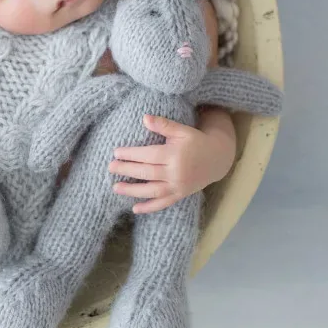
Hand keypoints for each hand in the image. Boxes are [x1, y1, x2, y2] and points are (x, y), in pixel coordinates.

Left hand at [109, 111, 236, 213]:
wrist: (217, 158)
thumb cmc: (196, 141)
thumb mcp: (182, 130)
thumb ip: (164, 125)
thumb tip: (144, 118)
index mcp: (175, 155)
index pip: (148, 155)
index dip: (131, 154)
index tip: (116, 153)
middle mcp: (176, 172)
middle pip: (147, 172)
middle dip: (127, 170)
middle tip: (110, 167)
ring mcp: (178, 186)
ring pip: (152, 190)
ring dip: (133, 191)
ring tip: (115, 188)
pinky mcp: (180, 194)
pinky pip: (163, 203)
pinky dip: (149, 207)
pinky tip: (134, 209)